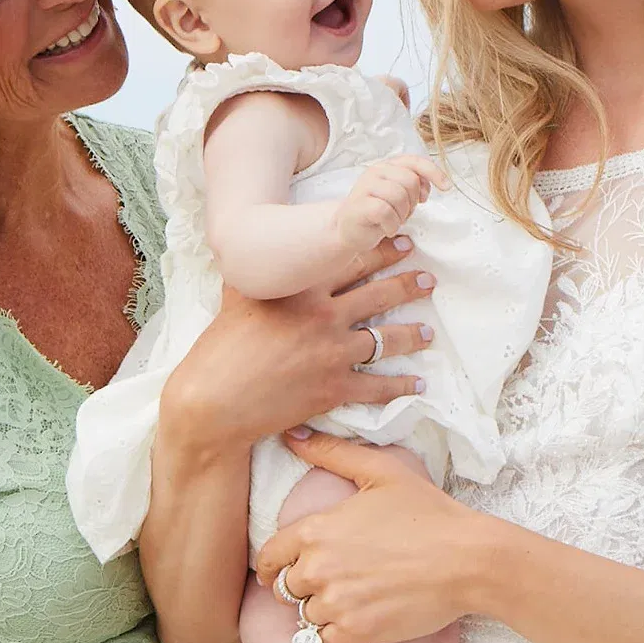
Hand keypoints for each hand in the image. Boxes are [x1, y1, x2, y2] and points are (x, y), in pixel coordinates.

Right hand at [162, 236, 437, 452]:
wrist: (214, 400)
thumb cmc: (220, 347)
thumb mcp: (237, 296)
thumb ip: (259, 273)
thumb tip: (259, 252)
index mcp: (302, 288)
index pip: (352, 260)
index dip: (383, 249)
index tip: (404, 242)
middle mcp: (323, 316)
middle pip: (378, 293)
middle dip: (408, 283)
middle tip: (428, 278)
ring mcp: (331, 353)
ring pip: (385, 338)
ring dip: (413, 334)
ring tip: (429, 331)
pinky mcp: (333, 389)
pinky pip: (377, 386)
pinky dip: (401, 386)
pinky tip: (418, 383)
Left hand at [256, 430, 485, 642]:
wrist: (468, 560)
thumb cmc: (428, 513)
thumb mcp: (381, 472)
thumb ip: (332, 453)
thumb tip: (291, 435)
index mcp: (315, 531)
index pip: (267, 557)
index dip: (273, 564)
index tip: (284, 569)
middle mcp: (317, 569)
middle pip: (284, 590)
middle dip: (302, 586)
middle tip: (332, 581)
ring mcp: (336, 604)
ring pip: (305, 616)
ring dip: (322, 610)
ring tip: (352, 598)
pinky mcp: (356, 632)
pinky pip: (326, 639)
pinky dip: (339, 632)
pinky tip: (361, 616)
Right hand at [335, 155, 445, 250]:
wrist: (347, 230)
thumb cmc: (375, 213)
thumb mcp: (398, 196)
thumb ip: (412, 185)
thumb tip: (429, 187)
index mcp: (387, 166)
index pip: (415, 161)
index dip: (434, 172)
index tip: (446, 187)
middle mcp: (376, 171)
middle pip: (410, 180)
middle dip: (412, 202)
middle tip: (402, 214)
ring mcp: (365, 186)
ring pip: (399, 196)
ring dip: (402, 215)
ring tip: (392, 221)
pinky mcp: (360, 204)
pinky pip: (386, 212)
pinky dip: (391, 225)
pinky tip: (386, 229)